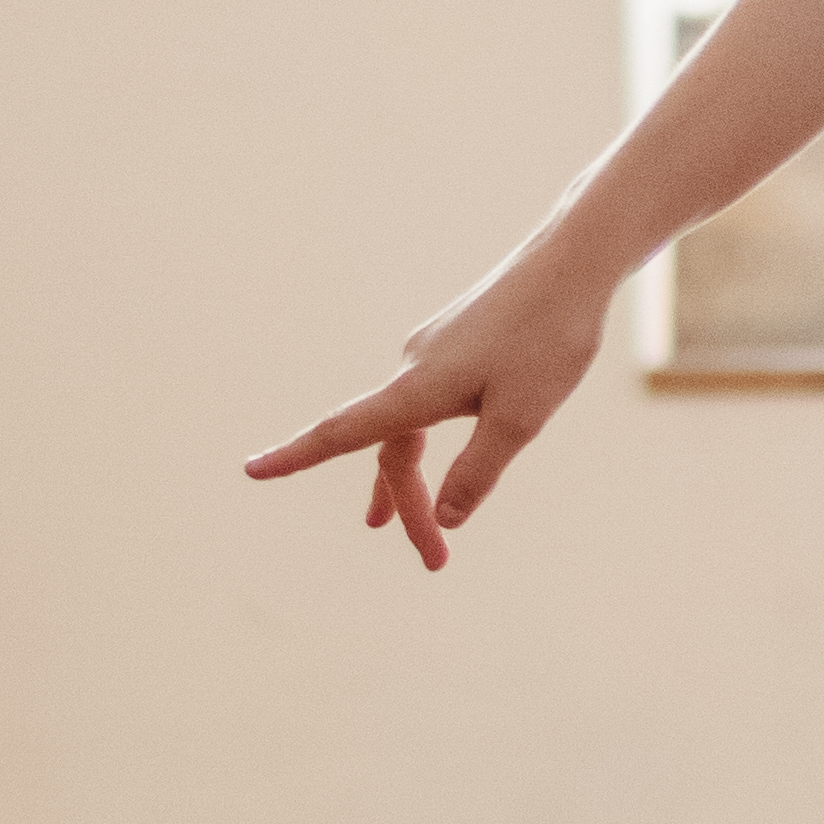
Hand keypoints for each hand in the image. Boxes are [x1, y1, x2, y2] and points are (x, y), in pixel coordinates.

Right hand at [247, 251, 613, 572]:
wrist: (573, 263)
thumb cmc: (550, 338)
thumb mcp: (521, 418)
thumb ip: (478, 471)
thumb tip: (446, 518)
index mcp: (417, 388)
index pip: (341, 433)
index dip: (293, 457)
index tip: (250, 471)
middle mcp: (413, 368)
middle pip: (391, 450)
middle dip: (408, 506)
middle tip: (435, 561)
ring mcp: (433, 353)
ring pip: (407, 428)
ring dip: (408, 477)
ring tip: (397, 521)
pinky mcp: (456, 344)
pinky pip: (426, 404)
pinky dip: (426, 441)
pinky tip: (441, 449)